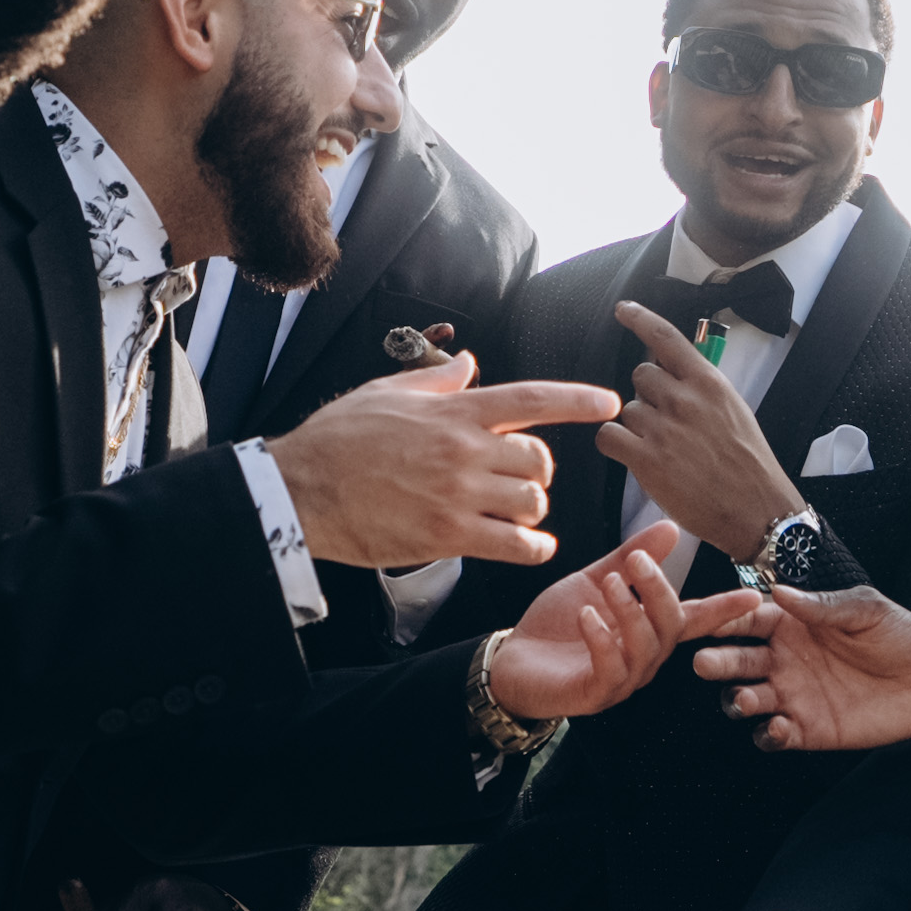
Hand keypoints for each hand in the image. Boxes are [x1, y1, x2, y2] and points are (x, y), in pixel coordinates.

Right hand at [266, 353, 618, 569]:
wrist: (300, 490)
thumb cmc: (338, 439)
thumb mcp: (386, 392)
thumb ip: (437, 379)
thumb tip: (470, 362)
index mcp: (453, 411)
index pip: (530, 398)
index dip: (577, 399)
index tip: (609, 403)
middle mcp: (463, 450)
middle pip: (538, 460)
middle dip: (539, 473)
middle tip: (523, 482)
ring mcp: (458, 494)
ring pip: (533, 502)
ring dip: (534, 511)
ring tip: (517, 515)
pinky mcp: (448, 536)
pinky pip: (516, 544)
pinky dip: (534, 548)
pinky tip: (531, 546)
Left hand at [482, 522, 748, 722]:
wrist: (511, 661)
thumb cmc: (556, 625)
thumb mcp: (594, 580)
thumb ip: (630, 558)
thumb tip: (672, 526)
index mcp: (649, 631)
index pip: (695, 618)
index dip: (725, 609)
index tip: (755, 596)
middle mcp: (644, 658)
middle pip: (671, 625)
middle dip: (659, 590)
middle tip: (636, 561)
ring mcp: (623, 679)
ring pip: (646, 645)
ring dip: (629, 610)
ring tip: (608, 583)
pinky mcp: (595, 694)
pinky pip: (612, 668)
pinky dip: (603, 639)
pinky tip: (588, 617)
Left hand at [601, 301, 805, 561]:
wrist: (755, 509)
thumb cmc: (747, 463)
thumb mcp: (734, 410)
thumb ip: (702, 388)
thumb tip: (672, 373)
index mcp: (709, 383)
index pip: (666, 338)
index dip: (640, 319)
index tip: (623, 310)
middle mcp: (684, 399)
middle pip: (641, 375)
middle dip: (649, 395)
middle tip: (668, 422)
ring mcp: (663, 429)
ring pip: (627, 410)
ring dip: (638, 426)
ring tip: (665, 449)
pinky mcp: (646, 459)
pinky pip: (609, 436)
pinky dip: (616, 445)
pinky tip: (635, 456)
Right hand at [687, 580, 910, 749]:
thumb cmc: (900, 637)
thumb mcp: (865, 610)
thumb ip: (822, 605)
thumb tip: (780, 591)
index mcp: (792, 625)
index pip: (747, 620)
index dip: (725, 620)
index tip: (707, 620)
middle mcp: (783, 660)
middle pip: (735, 661)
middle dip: (716, 662)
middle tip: (704, 664)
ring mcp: (792, 696)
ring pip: (745, 699)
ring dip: (737, 700)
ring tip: (746, 699)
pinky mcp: (806, 729)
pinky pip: (773, 736)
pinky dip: (768, 734)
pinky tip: (780, 727)